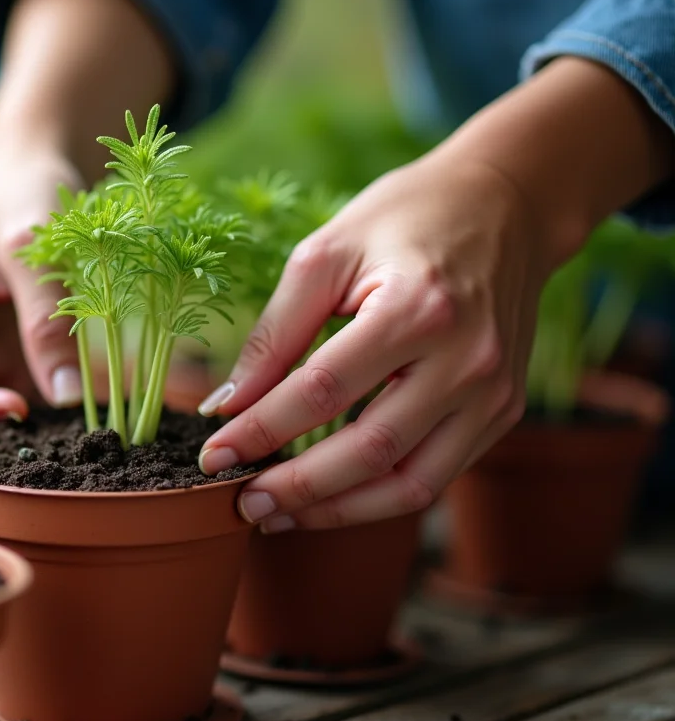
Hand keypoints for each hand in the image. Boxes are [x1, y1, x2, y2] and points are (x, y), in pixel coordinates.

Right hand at [0, 151, 84, 447]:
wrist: (41, 173)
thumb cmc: (23, 191)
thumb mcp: (31, 243)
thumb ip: (44, 315)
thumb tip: (62, 397)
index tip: (15, 410)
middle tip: (27, 451)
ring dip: (8, 440)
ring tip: (58, 445)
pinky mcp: (11, 363)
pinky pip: (17, 408)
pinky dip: (40, 425)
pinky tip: (72, 431)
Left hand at [197, 156, 570, 530]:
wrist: (507, 204)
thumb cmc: (405, 220)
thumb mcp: (326, 255)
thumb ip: (275, 333)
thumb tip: (225, 406)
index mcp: (416, 310)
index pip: (321, 392)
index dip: (260, 431)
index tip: (213, 456)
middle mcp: (466, 360)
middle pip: (369, 452)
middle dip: (296, 488)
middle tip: (240, 503)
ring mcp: (494, 393)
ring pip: (410, 485)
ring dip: (337, 511)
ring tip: (278, 516)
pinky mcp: (504, 411)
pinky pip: (437, 476)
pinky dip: (378, 497)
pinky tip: (329, 497)